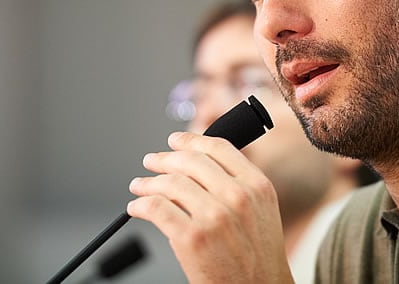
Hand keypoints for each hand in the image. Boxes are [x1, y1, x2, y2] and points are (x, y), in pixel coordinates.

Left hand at [127, 131, 293, 283]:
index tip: (175, 141)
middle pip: (191, 162)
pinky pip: (157, 209)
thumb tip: (198, 164)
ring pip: (170, 184)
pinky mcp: (192, 238)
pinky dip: (141, 205)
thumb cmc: (258, 256)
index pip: (218, 148)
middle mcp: (237, 197)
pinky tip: (137, 207)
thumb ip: (238, 183)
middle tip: (151, 161)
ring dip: (148, 183)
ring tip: (139, 186)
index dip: (191, 141)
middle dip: (165, 159)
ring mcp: (214, 217)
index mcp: (256, 185)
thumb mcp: (261, 210)